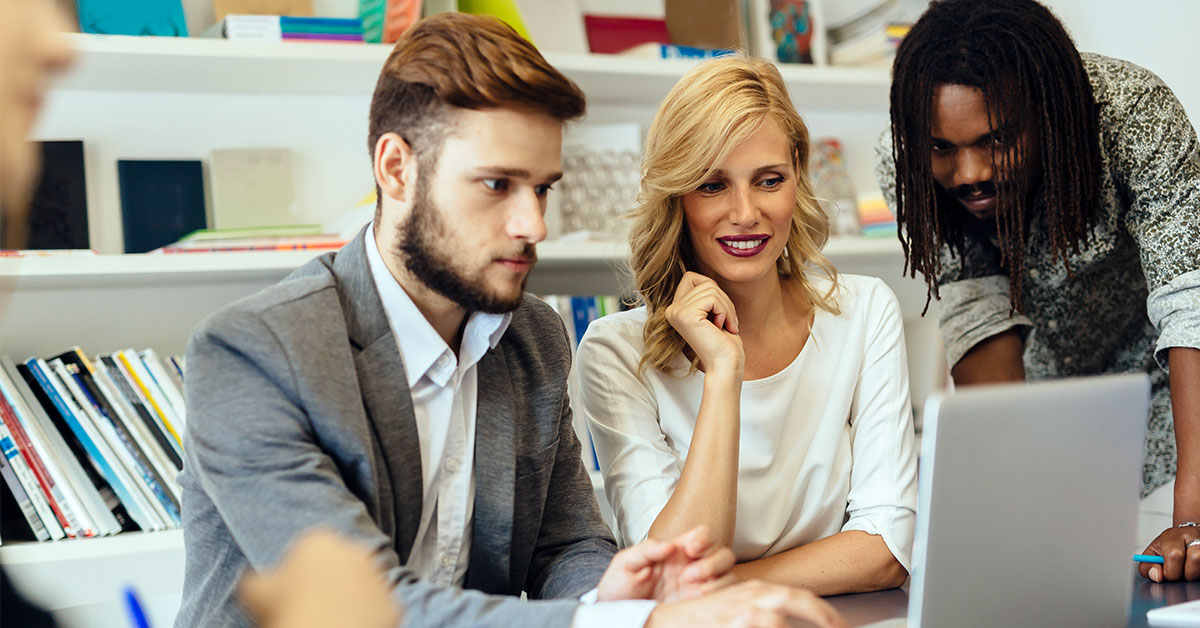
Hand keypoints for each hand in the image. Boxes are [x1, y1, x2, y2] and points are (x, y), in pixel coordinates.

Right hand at [240, 529, 402, 627]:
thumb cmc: (286, 610)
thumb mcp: (253, 591)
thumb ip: (255, 579)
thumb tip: (255, 581)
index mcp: (320, 540)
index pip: (307, 551)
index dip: (297, 572)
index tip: (290, 592)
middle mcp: (355, 550)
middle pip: (338, 565)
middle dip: (327, 581)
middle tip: (311, 607)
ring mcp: (378, 576)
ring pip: (360, 587)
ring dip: (349, 599)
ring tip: (329, 620)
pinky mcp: (393, 603)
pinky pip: (376, 610)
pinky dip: (365, 619)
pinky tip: (348, 627)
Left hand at [597, 526, 736, 602]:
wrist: (616, 613)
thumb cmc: (620, 585)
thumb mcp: (625, 563)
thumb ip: (645, 550)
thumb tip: (669, 545)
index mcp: (677, 551)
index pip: (703, 536)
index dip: (703, 538)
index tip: (690, 548)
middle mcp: (692, 567)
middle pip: (724, 556)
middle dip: (712, 563)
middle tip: (688, 575)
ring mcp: (698, 587)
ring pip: (728, 577)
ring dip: (716, 582)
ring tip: (692, 591)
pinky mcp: (699, 606)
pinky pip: (722, 599)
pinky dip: (717, 598)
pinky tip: (696, 601)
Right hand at [645, 580, 847, 627]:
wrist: (665, 619)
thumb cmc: (702, 618)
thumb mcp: (737, 609)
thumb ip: (763, 613)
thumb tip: (785, 620)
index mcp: (757, 590)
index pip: (800, 596)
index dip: (825, 611)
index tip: (839, 624)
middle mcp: (753, 597)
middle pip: (800, 599)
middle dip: (826, 615)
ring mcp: (742, 612)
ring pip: (780, 619)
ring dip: (802, 625)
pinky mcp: (731, 624)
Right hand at [665, 272, 743, 376]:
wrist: (725, 365)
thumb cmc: (724, 342)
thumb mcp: (712, 311)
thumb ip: (704, 293)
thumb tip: (703, 275)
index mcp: (675, 309)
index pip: (692, 276)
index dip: (712, 290)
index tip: (719, 314)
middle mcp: (671, 310)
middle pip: (705, 282)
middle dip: (724, 300)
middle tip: (727, 322)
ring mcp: (676, 312)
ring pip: (711, 289)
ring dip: (727, 308)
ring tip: (726, 327)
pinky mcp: (686, 315)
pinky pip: (713, 298)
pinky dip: (725, 311)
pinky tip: (722, 328)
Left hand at [1140, 524, 1199, 581]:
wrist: (1186, 537)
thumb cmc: (1168, 547)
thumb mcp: (1152, 554)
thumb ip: (1147, 566)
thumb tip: (1157, 576)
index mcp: (1173, 535)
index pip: (1174, 554)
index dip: (1170, 571)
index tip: (1167, 575)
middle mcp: (1194, 536)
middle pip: (1196, 558)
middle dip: (1185, 574)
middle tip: (1180, 572)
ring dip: (1195, 574)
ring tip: (1188, 570)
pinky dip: (1199, 574)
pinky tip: (1195, 569)